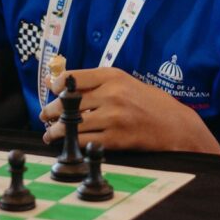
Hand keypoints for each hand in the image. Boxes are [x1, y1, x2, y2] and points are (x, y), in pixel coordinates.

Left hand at [38, 67, 219, 152]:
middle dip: (51, 110)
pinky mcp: (117, 138)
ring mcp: (114, 116)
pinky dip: (71, 143)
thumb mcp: (124, 83)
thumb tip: (56, 81)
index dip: (57, 85)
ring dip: (56, 130)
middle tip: (44, 115)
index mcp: (113, 76)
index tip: (52, 91)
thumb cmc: (148, 102)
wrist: (176, 125)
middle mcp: (112, 93)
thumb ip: (93, 83)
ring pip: (74, 123)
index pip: (74, 77)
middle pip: (70, 102)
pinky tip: (65, 144)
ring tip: (49, 134)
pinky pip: (85, 141)